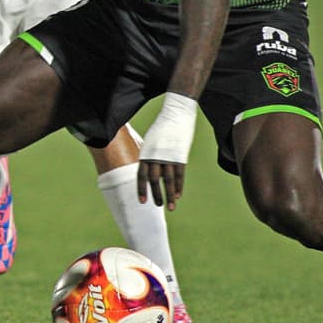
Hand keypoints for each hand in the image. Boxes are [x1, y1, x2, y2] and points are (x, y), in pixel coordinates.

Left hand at [136, 92, 197, 210]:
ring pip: (168, 180)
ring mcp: (169, 157)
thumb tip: (148, 167)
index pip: (141, 175)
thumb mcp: (150, 141)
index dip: (141, 189)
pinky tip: (178, 195)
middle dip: (156, 195)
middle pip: (154, 180)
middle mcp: (156, 156)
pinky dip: (179, 186)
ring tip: (170, 207)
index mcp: (146, 153)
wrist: (175, 115)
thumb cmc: (161, 127)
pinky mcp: (180, 156)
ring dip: (168, 195)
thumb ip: (148, 155)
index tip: (142, 201)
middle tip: (157, 206)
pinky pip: (179, 175)